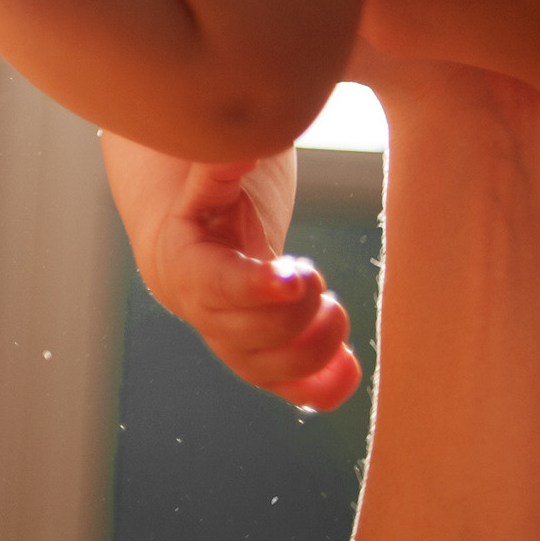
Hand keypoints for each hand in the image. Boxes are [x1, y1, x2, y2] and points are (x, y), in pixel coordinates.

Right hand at [102, 133, 363, 410]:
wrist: (192, 256)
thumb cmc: (208, 211)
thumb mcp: (208, 184)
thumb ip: (221, 168)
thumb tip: (244, 148)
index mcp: (189, 267)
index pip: (220, 286)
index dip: (256, 287)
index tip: (294, 276)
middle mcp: (205, 316)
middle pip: (253, 331)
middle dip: (297, 308)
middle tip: (312, 273)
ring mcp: (233, 347)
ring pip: (273, 368)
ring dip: (315, 345)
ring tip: (333, 309)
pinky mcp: (262, 366)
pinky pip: (293, 392)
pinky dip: (326, 387)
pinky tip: (350, 368)